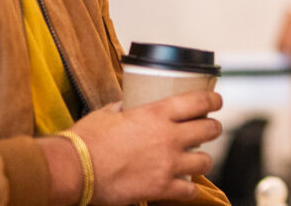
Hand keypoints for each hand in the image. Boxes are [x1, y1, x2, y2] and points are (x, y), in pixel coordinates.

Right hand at [59, 91, 225, 203]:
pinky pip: (190, 189)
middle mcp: (168, 137)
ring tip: (196, 159)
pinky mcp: (162, 187)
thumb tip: (128, 105)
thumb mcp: (107, 113)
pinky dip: (189, 188)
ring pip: (206, 160)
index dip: (213, 100)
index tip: (216, 101)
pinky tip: (183, 185)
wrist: (74, 170)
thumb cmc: (85, 140)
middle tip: (209, 129)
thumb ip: (124, 107)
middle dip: (212, 128)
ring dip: (203, 159)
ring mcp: (168, 164)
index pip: (199, 101)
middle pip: (210, 129)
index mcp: (156, 113)